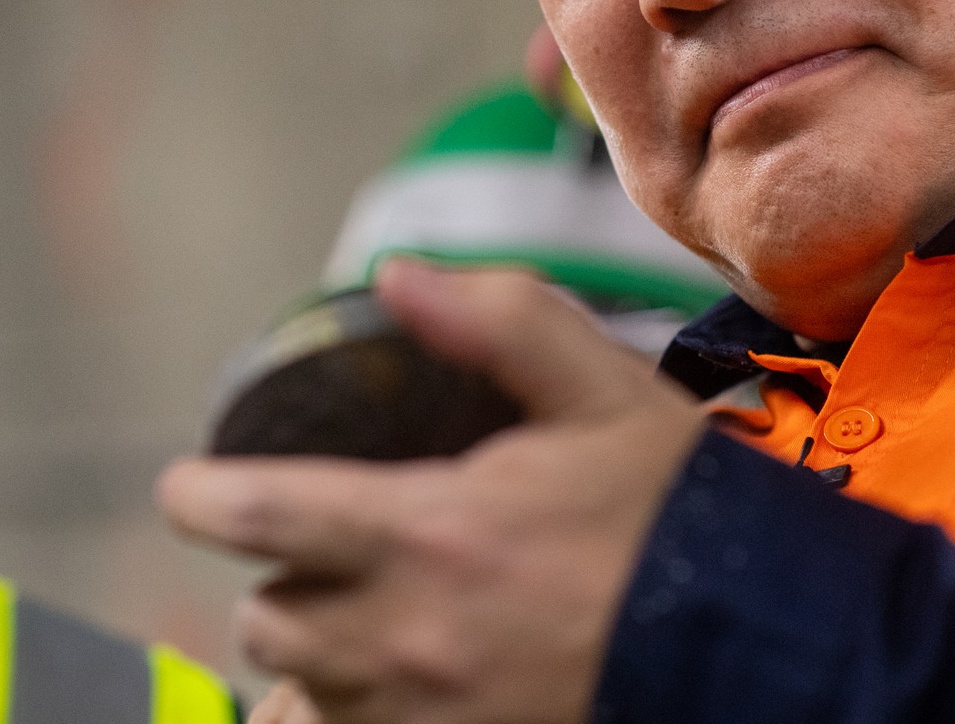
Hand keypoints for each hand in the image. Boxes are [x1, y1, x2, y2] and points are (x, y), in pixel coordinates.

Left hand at [157, 259, 705, 723]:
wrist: (766, 646)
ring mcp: (429, 722)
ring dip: (316, 658)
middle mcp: (408, 644)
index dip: (200, 498)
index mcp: (429, 535)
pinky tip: (389, 684)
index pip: (259, 519)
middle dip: (280, 583)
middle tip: (321, 552)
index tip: (188, 487)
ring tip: (362, 620)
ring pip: (302, 700)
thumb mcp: (602, 390)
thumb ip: (497, 320)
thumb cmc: (676, 515)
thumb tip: (395, 275)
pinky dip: (348, 716)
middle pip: (269, 625)